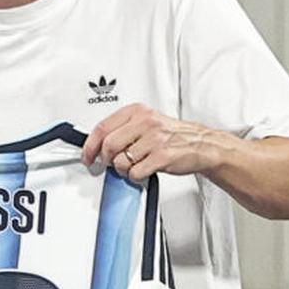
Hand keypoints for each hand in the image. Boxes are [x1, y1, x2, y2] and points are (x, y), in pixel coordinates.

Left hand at [80, 103, 219, 182]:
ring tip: (132, 166)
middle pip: (108, 145)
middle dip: (105, 159)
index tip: (87, 156)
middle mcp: (145, 122)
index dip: (90, 145)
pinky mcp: (162, 156)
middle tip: (109, 164)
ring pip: (121, 161)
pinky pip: (135, 172)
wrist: (201, 144)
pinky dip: (135, 177)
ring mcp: (154, 139)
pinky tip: (142, 171)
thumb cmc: (172, 134)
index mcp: (137, 111)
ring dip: (122, 170)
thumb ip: (123, 129)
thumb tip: (97, 143)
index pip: (102, 127)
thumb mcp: (146, 122)